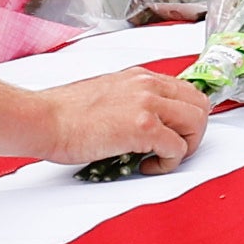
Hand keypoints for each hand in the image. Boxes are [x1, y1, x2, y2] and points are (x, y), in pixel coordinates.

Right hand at [39, 66, 213, 176]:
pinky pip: (177, 148)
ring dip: (185, 146)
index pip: (186, 90)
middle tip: (173, 148)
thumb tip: (146, 122)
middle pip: (200, 104)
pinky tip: (146, 165)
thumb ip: (131, 102)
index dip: (187, 116)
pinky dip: (167, 163)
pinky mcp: (142, 127)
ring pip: (197, 123)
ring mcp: (147, 104)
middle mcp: (147, 85)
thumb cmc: (63, 113)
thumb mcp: (106, 95)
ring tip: (160, 158)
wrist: (43, 119)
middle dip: (193, 132)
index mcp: (139, 77)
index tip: (177, 133)